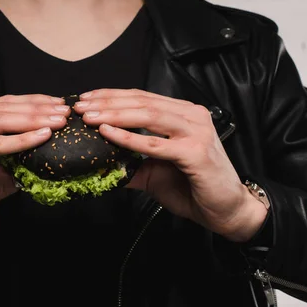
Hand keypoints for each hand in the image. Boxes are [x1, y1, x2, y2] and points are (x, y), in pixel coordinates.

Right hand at [0, 94, 70, 254]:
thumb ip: (14, 161)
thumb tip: (44, 155)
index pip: (2, 106)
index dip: (32, 104)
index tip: (58, 106)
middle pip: (3, 109)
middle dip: (38, 109)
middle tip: (65, 111)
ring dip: (33, 120)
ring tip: (58, 121)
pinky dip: (20, 141)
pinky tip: (41, 137)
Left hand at [74, 88, 267, 241]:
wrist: (227, 210)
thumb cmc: (193, 188)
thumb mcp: (155, 172)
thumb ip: (131, 163)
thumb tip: (100, 164)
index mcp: (183, 114)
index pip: (142, 98)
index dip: (111, 96)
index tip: (86, 99)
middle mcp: (191, 116)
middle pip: (142, 101)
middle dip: (107, 102)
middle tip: (80, 106)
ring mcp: (196, 131)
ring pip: (148, 115)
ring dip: (114, 114)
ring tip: (89, 117)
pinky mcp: (195, 152)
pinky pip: (155, 144)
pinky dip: (129, 138)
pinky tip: (108, 133)